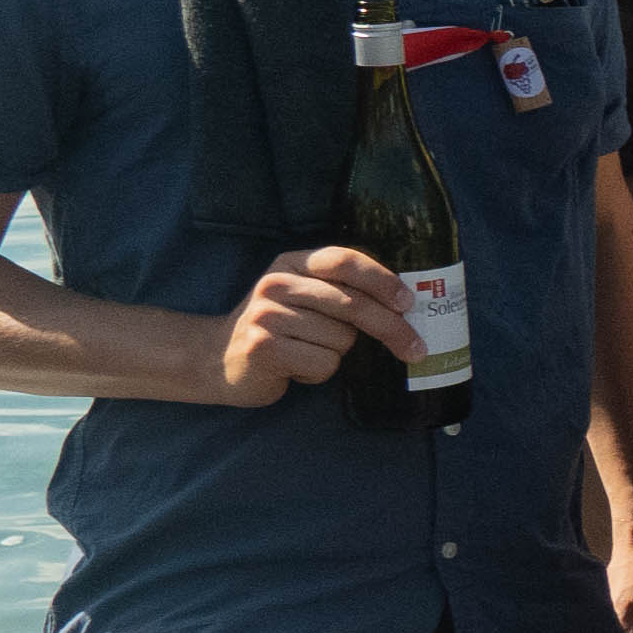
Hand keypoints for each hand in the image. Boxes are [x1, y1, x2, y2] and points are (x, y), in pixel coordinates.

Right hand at [208, 245, 414, 402]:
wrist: (214, 359)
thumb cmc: (277, 329)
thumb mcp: (304, 298)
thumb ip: (342, 292)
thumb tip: (407, 306)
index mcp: (291, 263)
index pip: (344, 261)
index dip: (382, 280)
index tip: (409, 302)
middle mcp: (276, 284)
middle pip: (353, 304)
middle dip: (393, 329)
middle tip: (417, 349)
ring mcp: (267, 315)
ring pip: (342, 339)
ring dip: (336, 354)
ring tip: (306, 352)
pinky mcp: (264, 347)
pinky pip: (324, 363)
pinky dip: (319, 372)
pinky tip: (295, 367)